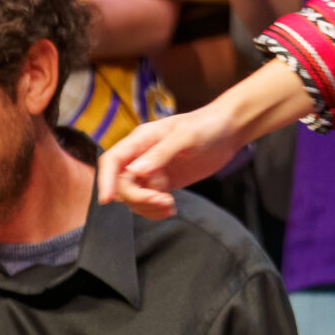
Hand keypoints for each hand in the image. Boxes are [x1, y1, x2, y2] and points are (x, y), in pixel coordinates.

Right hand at [98, 102, 242, 216]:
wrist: (229, 131)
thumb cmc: (207, 125)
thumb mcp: (186, 137)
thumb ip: (161, 153)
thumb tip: (136, 170)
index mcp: (140, 140)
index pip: (111, 161)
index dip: (105, 180)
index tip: (107, 200)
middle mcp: (140, 156)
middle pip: (122, 185)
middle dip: (138, 198)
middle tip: (163, 201)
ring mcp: (151, 171)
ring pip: (134, 197)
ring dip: (148, 207)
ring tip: (169, 205)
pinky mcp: (163, 183)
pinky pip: (149, 202)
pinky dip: (155, 209)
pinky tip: (171, 208)